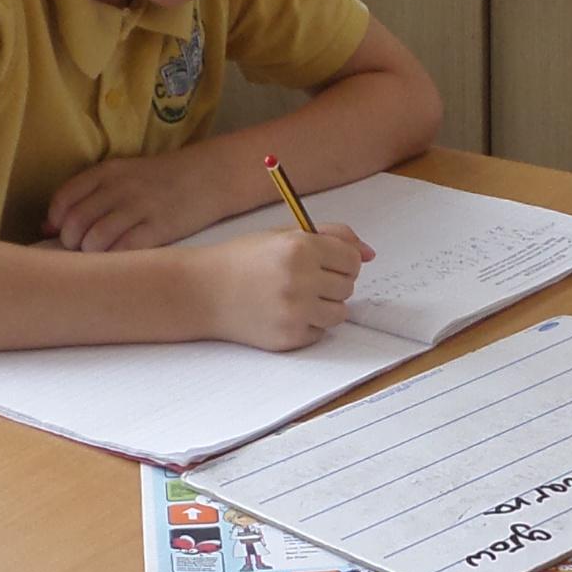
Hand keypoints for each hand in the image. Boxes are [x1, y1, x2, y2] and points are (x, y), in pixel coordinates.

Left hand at [47, 151, 235, 252]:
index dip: (57, 220)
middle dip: (71, 242)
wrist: (208, 176)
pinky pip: (125, 249)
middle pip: (76, 222)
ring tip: (99, 255)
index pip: (65, 198)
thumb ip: (85, 197)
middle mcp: (120, 188)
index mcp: (107, 171)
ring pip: (96, 239)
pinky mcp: (160, 228)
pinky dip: (115, 259)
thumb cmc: (159, 180)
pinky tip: (119, 260)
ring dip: (91, 253)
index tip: (61, 231)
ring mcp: (140, 208)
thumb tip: (45, 226)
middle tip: (81, 248)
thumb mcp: (122, 176)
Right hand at [199, 225, 372, 350]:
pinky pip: (320, 332)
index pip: (352, 260)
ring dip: (325, 306)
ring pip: (340, 312)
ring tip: (298, 297)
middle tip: (304, 280)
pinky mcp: (288, 337)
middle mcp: (299, 279)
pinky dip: (308, 325)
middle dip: (332, 282)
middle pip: (349, 286)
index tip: (326, 263)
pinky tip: (284, 313)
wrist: (203, 292)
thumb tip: (369, 253)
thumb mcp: (284, 235)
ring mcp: (294, 311)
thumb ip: (331, 236)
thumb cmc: (243, 260)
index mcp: (300, 247)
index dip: (342, 261)